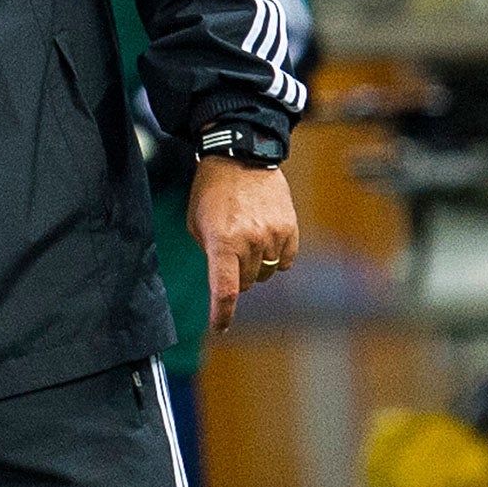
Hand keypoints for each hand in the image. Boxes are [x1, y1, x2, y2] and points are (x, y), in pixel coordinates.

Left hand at [187, 155, 297, 332]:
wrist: (240, 158)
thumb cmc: (211, 193)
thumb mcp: (197, 224)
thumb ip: (210, 255)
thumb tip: (225, 283)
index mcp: (221, 242)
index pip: (225, 290)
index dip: (222, 314)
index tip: (220, 328)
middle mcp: (250, 242)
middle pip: (246, 283)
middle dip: (236, 275)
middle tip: (229, 250)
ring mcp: (273, 236)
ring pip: (265, 274)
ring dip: (255, 265)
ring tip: (246, 236)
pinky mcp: (290, 229)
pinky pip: (284, 262)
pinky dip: (274, 257)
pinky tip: (265, 236)